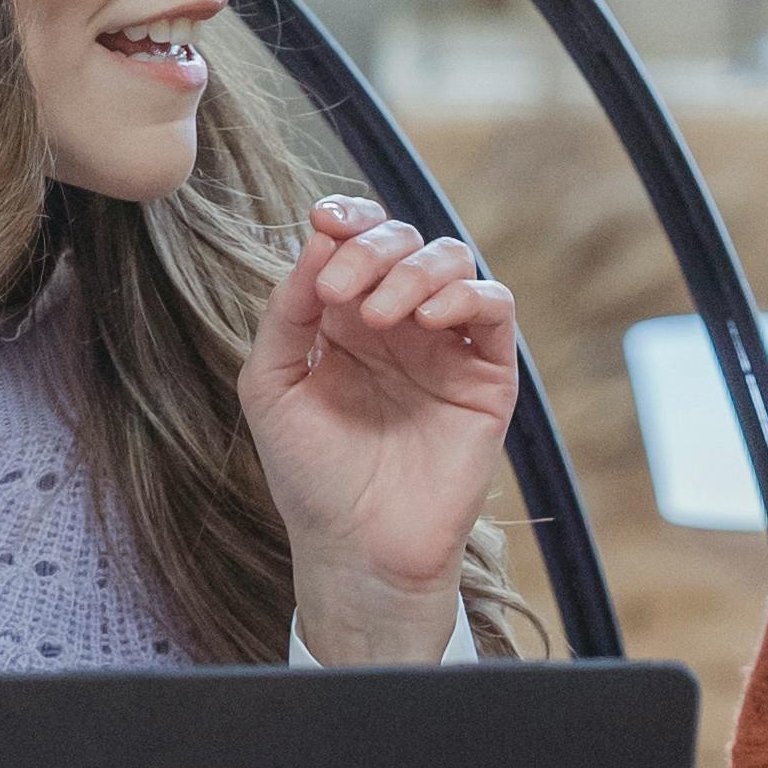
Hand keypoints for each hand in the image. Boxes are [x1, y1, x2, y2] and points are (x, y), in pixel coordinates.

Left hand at [238, 194, 519, 661]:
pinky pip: (495, 308)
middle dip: (373, 250)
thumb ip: (288, 312)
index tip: (323, 223)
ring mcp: (446, 346)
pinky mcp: (487, 376)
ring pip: (453, 261)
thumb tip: (317, 240)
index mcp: (345, 318)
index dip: (348, 218)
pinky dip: (466, 296)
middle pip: (404, 242)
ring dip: (414, 271)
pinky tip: (428, 320)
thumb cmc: (311, 476)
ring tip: (380, 315)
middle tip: (343, 293)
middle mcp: (399, 323)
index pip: (358, 241)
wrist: (357, 549)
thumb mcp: (272, 385)